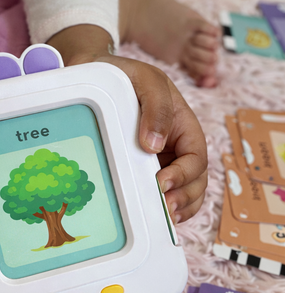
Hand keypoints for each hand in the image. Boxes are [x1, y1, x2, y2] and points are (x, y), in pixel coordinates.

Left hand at [48, 25, 207, 223]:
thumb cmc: (126, 75)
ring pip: (181, 190)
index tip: (162, 183)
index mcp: (183, 124)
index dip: (185, 174)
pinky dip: (162, 206)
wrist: (97, 75)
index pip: (196, 156)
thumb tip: (154, 145)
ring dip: (178, 207)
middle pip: (194, 179)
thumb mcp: (146, 81)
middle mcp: (175, 145)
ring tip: (164, 218)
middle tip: (164, 208)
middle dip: (183, 196)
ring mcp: (160, 159)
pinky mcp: (142, 168)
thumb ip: (157, 107)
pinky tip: (155, 216)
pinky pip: (158, 191)